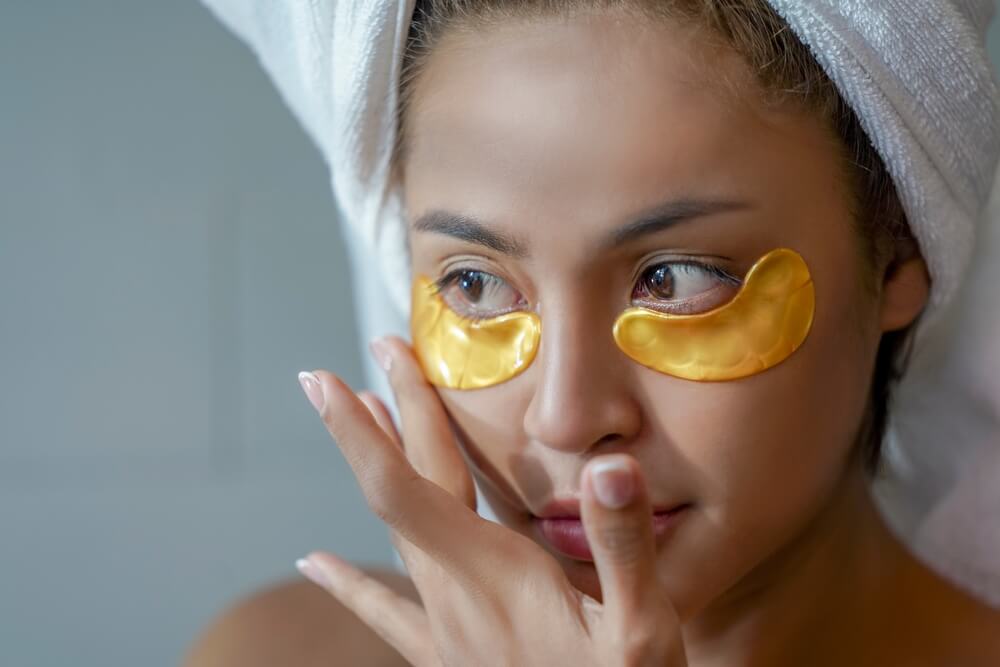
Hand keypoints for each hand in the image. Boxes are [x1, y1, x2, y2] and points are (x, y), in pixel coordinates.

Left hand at [296, 336, 686, 665]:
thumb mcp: (643, 633)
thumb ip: (624, 551)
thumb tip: (610, 466)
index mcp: (493, 574)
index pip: (406, 487)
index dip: (359, 432)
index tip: (321, 381)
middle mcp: (455, 592)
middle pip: (405, 488)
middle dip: (382, 416)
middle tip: (365, 355)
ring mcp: (445, 626)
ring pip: (398, 530)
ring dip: (378, 468)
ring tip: (359, 415)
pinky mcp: (447, 656)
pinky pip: (387, 608)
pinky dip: (350, 579)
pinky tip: (314, 563)